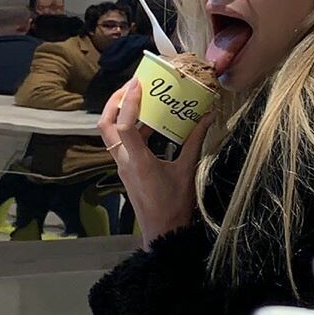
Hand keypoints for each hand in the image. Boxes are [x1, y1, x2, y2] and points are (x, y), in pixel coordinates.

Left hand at [97, 78, 210, 247]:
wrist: (163, 232)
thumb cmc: (175, 204)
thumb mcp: (187, 171)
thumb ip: (195, 142)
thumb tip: (207, 117)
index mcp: (137, 160)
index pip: (124, 125)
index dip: (130, 102)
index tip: (139, 82)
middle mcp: (124, 160)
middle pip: (106, 125)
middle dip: (115, 102)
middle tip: (133, 85)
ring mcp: (123, 165)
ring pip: (111, 133)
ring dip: (122, 113)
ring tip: (143, 97)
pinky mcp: (127, 169)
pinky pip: (123, 142)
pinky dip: (133, 128)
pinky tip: (152, 122)